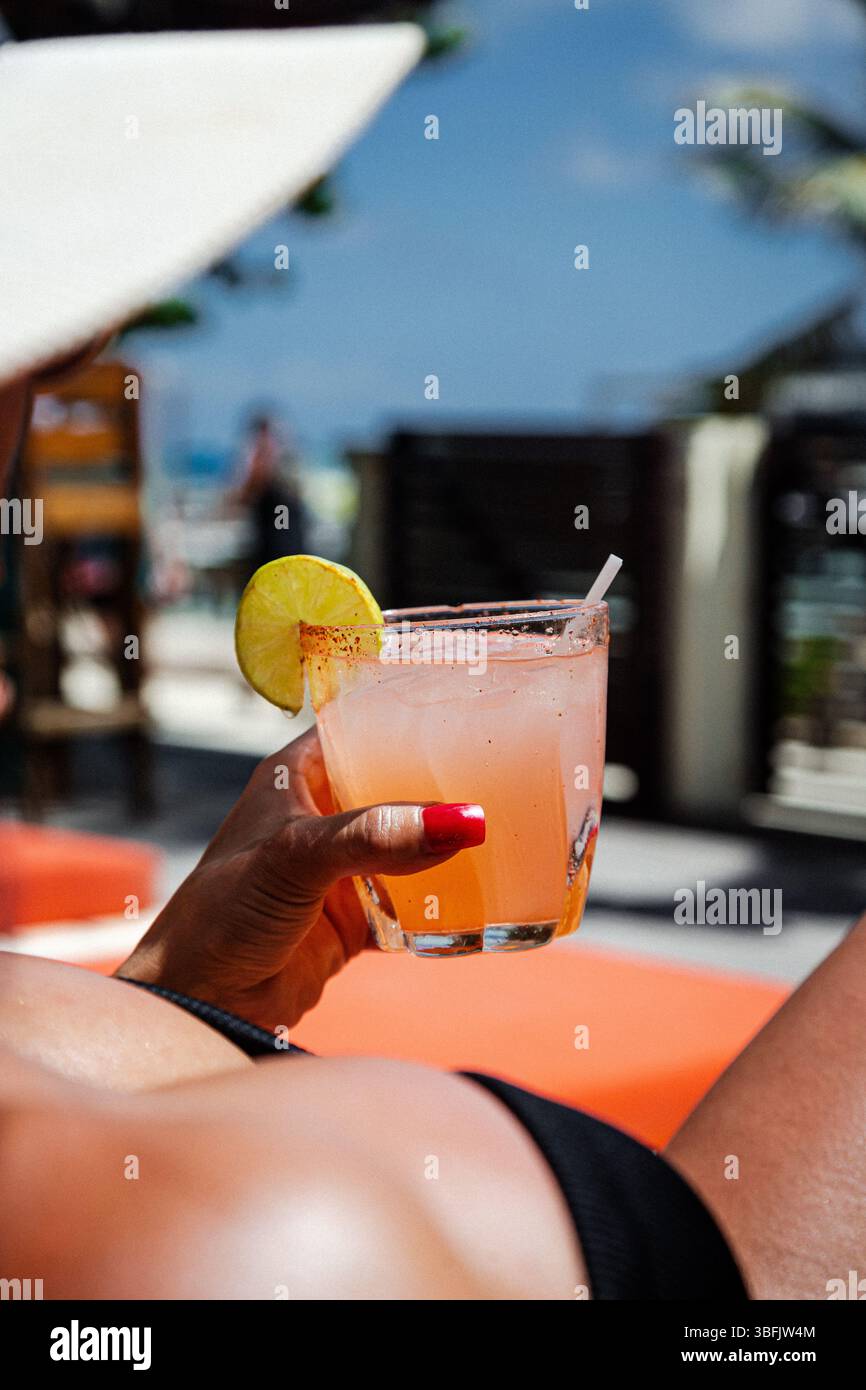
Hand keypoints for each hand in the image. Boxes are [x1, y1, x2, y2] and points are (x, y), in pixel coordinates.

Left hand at [115, 729, 483, 1031]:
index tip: (479, 707)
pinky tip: (488, 897)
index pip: (365, 723)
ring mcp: (342, 868)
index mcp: (299, 774)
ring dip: (452, 843)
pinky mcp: (355, 919)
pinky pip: (415, 901)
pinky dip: (447, 903)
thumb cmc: (221, 915)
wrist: (198, 1006)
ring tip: (517, 828)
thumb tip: (467, 820)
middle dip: (451, 781)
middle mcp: (324, 813)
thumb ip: (376, 836)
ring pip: (412, 842)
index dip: (415, 713)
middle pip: (401, 782)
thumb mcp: (296, 858)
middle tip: (519, 773)